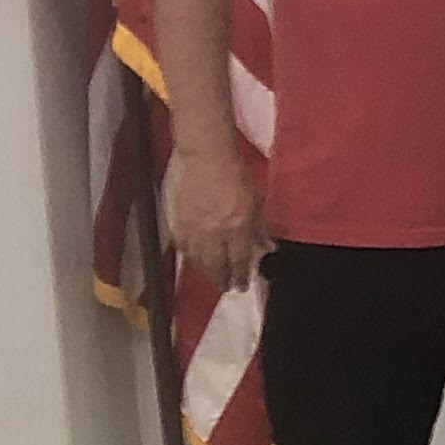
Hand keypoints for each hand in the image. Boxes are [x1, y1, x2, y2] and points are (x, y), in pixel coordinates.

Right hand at [164, 144, 268, 289]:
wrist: (205, 156)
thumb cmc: (236, 174)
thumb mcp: (257, 201)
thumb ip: (260, 228)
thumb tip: (267, 248)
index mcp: (237, 227)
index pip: (239, 261)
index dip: (240, 276)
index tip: (241, 285)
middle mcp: (214, 233)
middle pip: (216, 265)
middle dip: (221, 280)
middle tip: (226, 288)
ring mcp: (193, 228)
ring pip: (197, 260)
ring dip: (205, 271)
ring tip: (211, 277)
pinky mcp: (177, 221)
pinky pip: (183, 247)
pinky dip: (190, 256)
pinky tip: (194, 259)